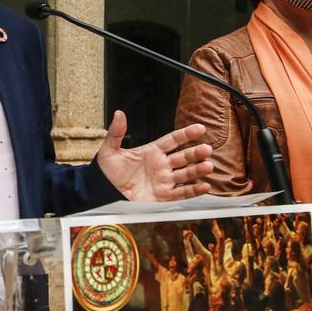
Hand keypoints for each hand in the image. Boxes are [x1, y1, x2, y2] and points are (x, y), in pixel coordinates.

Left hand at [97, 110, 213, 201]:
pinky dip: (194, 190)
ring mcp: (163, 181)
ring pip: (185, 174)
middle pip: (183, 157)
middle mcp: (161, 165)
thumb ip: (116, 132)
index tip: (200, 128)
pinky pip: (181, 193)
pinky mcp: (162, 196)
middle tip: (207, 149)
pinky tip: (205, 186)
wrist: (102, 191)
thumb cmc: (106, 170)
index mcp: (152, 151)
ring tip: (208, 166)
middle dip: (195, 153)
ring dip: (198, 170)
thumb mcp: (109, 149)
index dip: (186, 134)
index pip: (173, 140)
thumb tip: (119, 113)